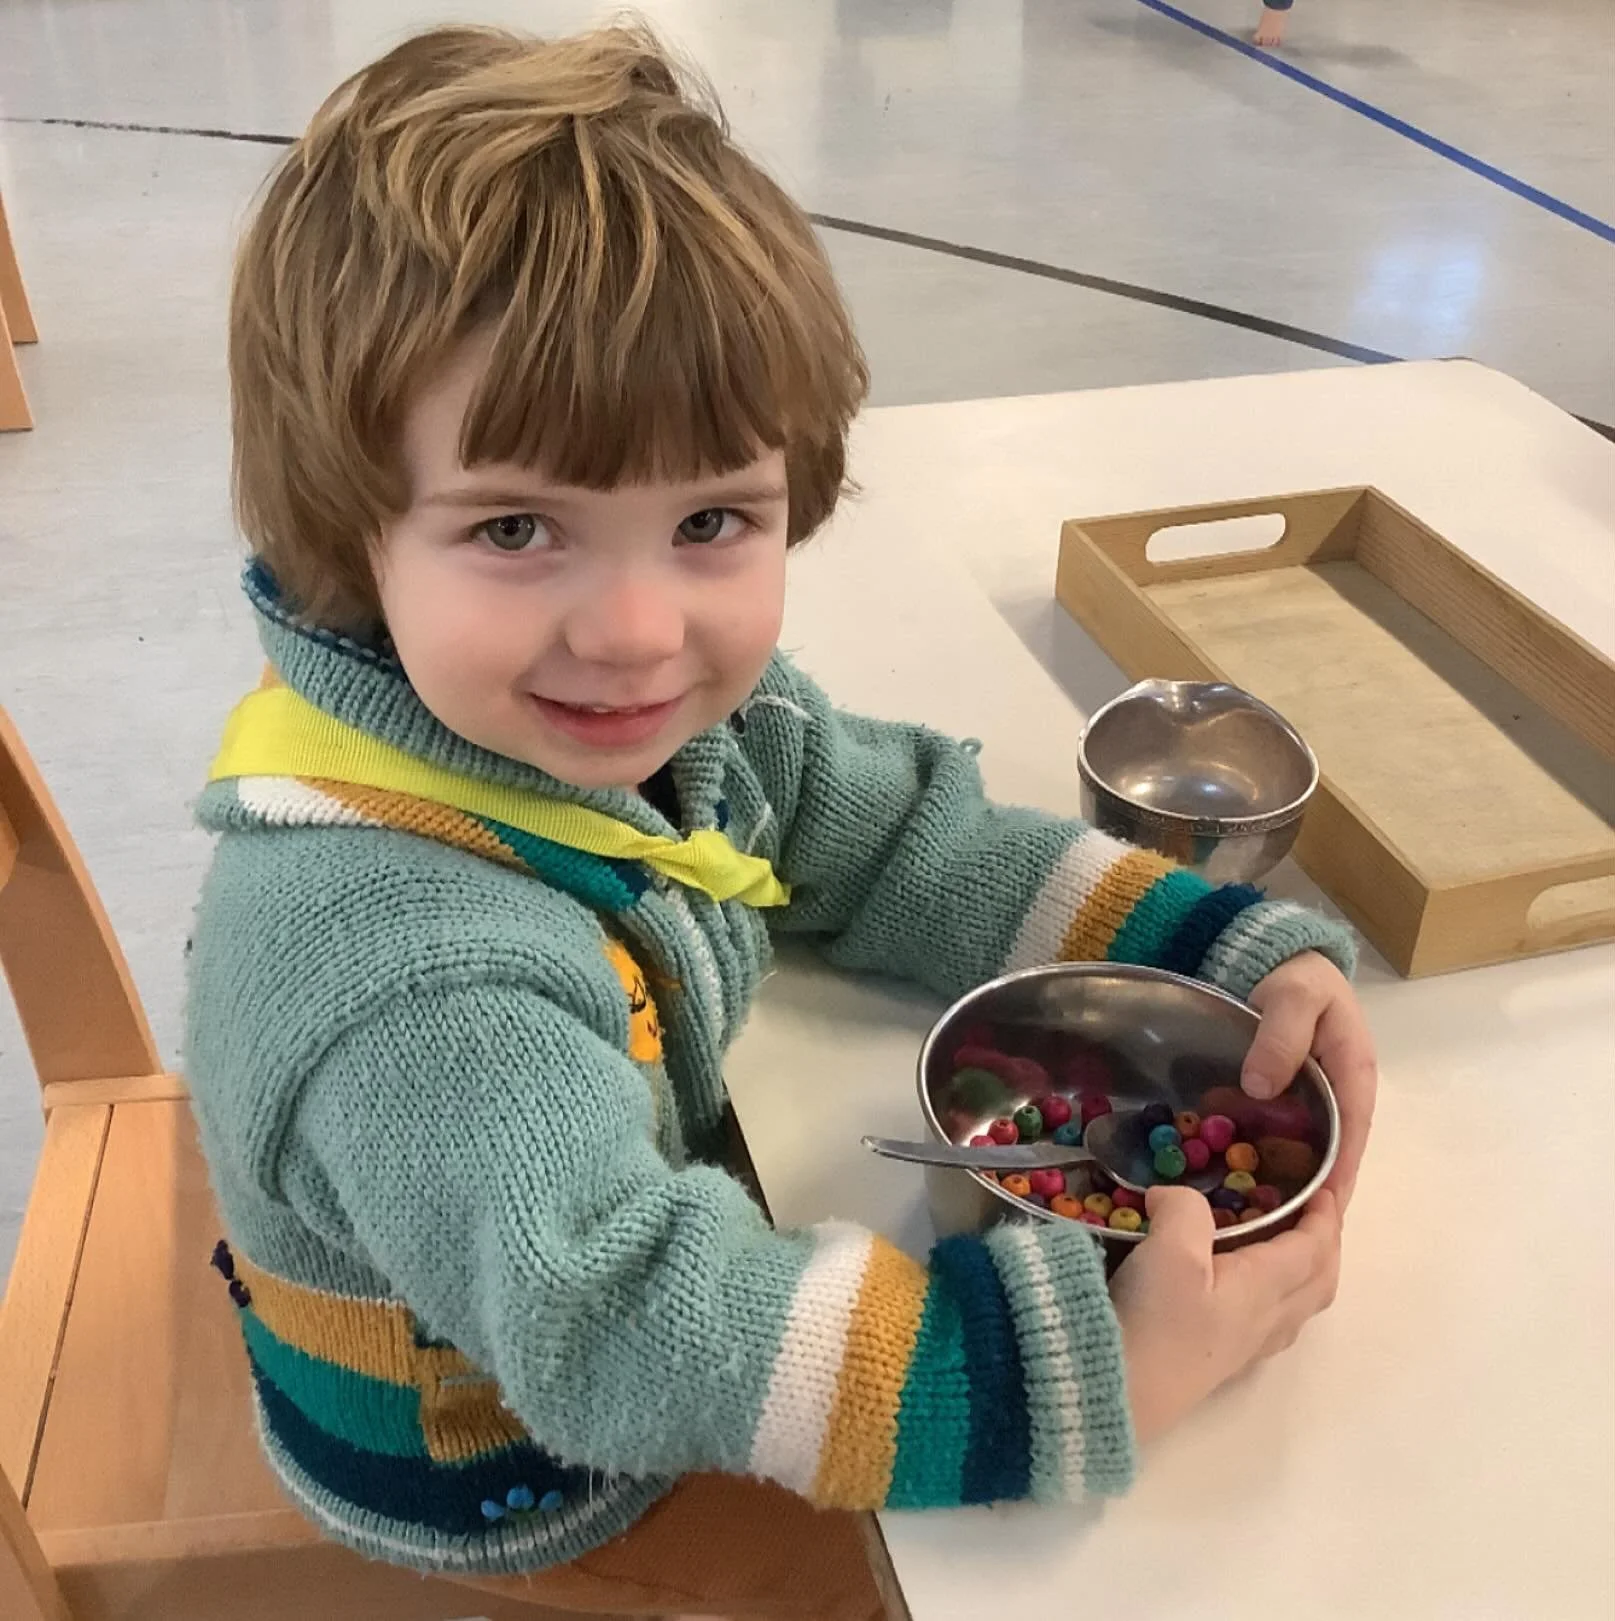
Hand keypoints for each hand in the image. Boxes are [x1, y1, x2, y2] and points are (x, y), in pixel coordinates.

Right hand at [1112, 1185, 1341, 1444]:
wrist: (1119, 1392)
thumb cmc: (1154, 1320)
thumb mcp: (1170, 1250)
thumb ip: (1184, 1209)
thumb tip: (1172, 1196)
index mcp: (1263, 1287)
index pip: (1313, 1247)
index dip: (1327, 1214)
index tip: (1329, 1182)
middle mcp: (1265, 1320)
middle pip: (1319, 1281)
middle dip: (1328, 1243)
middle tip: (1320, 1212)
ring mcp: (1244, 1347)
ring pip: (1299, 1306)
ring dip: (1309, 1272)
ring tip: (1292, 1246)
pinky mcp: (1219, 1363)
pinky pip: (1273, 1323)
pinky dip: (1280, 1295)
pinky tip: (1248, 1291)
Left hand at [1244, 952, 1376, 1205]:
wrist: (1270, 955)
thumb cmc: (1293, 974)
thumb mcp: (1294, 996)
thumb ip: (1281, 1037)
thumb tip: (1261, 1088)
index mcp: (1353, 1072)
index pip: (1352, 1135)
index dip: (1338, 1175)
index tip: (1321, 1213)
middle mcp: (1339, 1092)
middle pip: (1332, 1152)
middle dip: (1314, 1192)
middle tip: (1285, 1231)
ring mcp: (1312, 1097)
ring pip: (1305, 1149)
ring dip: (1288, 1179)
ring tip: (1260, 1219)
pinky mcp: (1285, 1096)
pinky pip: (1278, 1134)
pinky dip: (1263, 1156)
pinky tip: (1235, 1180)